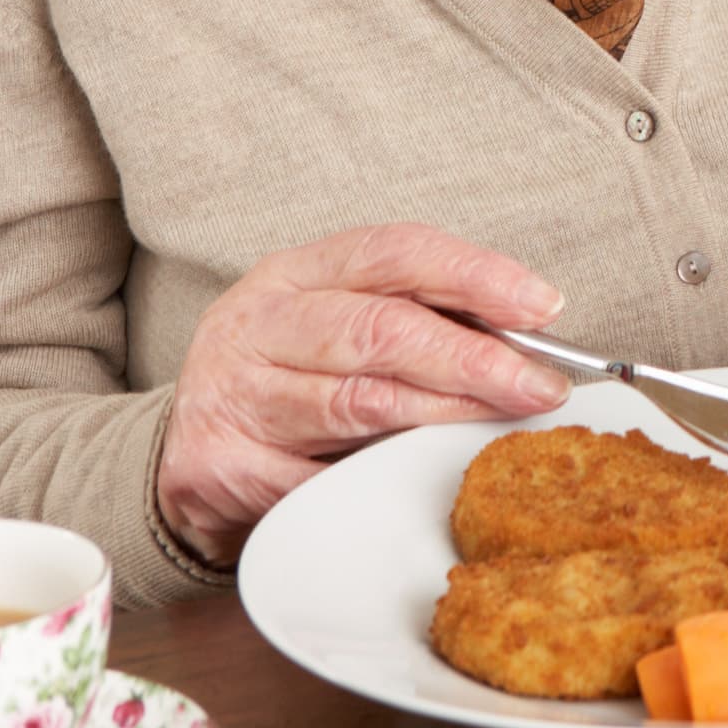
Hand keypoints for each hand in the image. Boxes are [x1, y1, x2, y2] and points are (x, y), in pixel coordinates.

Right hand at [158, 224, 568, 561]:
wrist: (185, 454)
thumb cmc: (289, 378)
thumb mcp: (338, 325)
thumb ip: (417, 320)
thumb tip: (527, 341)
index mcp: (294, 273)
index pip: (395, 252)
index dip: (476, 275)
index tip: (543, 306)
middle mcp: (256, 324)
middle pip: (381, 330)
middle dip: (473, 359)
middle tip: (537, 385)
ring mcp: (232, 393)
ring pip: (358, 402)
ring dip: (443, 415)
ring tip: (501, 422)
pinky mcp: (218, 464)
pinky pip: (321, 474)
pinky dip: (378, 476)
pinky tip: (421, 473)